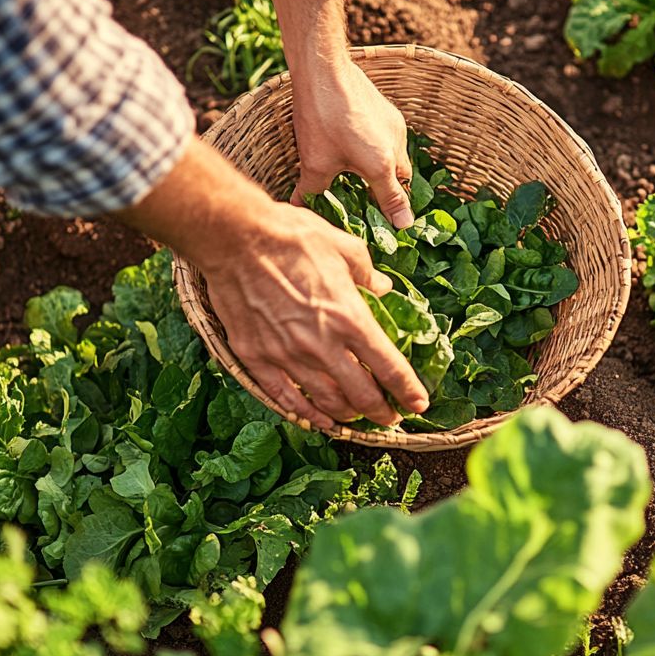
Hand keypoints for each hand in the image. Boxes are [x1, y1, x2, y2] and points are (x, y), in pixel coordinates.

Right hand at [115, 137, 428, 429]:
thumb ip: (367, 274)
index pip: (389, 367)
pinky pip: (284, 398)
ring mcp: (287, 355)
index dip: (408, 390)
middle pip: (360, 395)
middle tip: (388, 417)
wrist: (235, 238)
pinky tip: (316, 419)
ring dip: (346, 415)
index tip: (419, 403)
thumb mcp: (344, 247)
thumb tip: (383, 288)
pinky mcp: (256, 357)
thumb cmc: (292, 236)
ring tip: (355, 417)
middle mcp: (322, 344)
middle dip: (380, 412)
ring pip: (326, 402)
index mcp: (350, 318)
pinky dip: (305, 414)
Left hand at [270, 0, 413, 227]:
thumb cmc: (320, 119)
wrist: (325, 69)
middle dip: (390, 190)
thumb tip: (297, 207)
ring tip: (362, 170)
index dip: (398, 217)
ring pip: (397, 156)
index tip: (403, 227)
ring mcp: (395, 126)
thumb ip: (311, 190)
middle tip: (373, 199)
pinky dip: (380, 147)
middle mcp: (396, 147)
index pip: (394, 200)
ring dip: (385, 166)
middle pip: (401, 178)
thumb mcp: (314, 162)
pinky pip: (391, 137)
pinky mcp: (389, 110)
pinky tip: (358, 143)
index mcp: (381, 165)